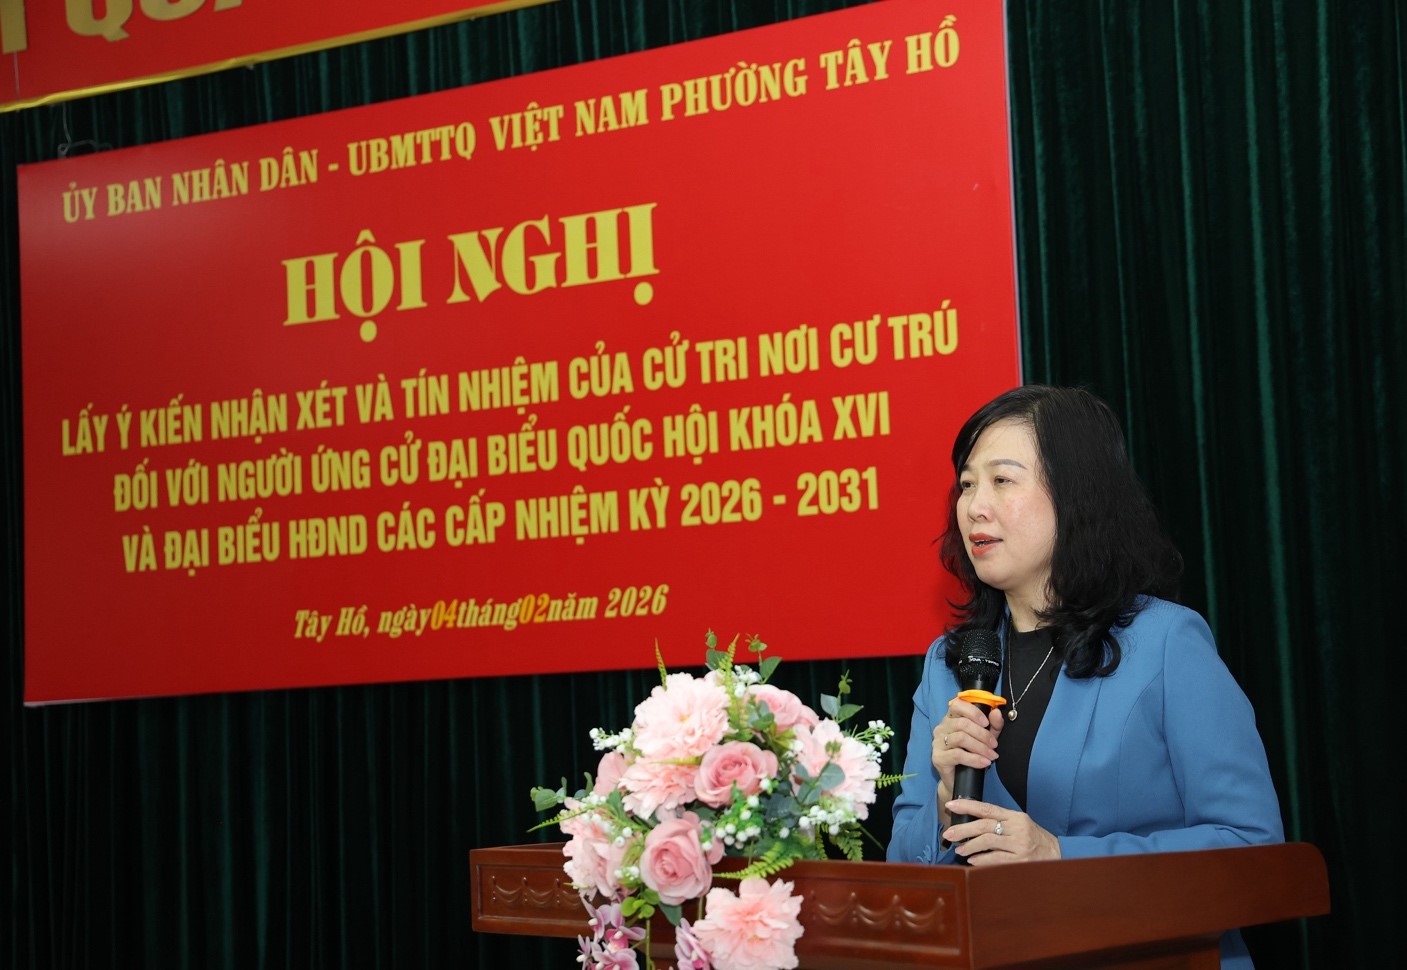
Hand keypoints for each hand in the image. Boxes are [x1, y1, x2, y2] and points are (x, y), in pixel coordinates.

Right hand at [930, 696, 1003, 797]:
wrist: (959, 782)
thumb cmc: (971, 757)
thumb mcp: (986, 739)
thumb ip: (993, 725)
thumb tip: (997, 712)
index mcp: (951, 719)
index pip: (957, 705)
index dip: (973, 711)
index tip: (986, 723)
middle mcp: (941, 728)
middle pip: (962, 723)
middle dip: (983, 735)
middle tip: (994, 745)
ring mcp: (937, 742)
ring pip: (961, 738)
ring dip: (981, 747)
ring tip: (991, 756)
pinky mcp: (938, 757)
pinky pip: (958, 754)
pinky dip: (974, 759)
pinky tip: (984, 763)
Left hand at [941, 798, 1060, 864]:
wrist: (1058, 854)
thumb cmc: (1034, 839)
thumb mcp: (1019, 824)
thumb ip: (999, 821)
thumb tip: (971, 822)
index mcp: (1015, 816)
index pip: (987, 808)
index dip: (967, 806)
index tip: (951, 805)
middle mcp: (1017, 828)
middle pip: (984, 825)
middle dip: (963, 829)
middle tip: (949, 834)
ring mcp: (1019, 844)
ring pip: (988, 841)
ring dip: (970, 845)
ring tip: (960, 849)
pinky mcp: (1021, 860)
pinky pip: (996, 859)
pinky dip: (982, 859)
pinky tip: (972, 860)